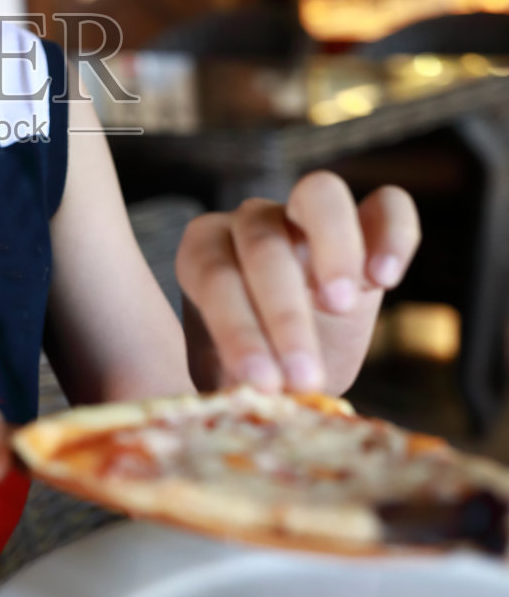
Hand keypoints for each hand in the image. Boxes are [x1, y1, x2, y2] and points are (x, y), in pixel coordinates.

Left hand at [175, 173, 419, 395]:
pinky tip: (386, 279)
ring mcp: (308, 213)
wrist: (292, 365)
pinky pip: (388, 204)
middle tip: (304, 375)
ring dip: (333, 249)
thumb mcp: (226, 380)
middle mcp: (251, 221)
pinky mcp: (369, 222)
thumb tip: (241, 402)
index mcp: (203, 252)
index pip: (215, 275)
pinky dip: (393, 233)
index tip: (260, 383)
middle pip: (264, 242)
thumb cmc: (251, 370)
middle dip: (284, 314)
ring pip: (319, 194)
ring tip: (343, 306)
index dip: (236, 330)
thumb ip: (226, 381)